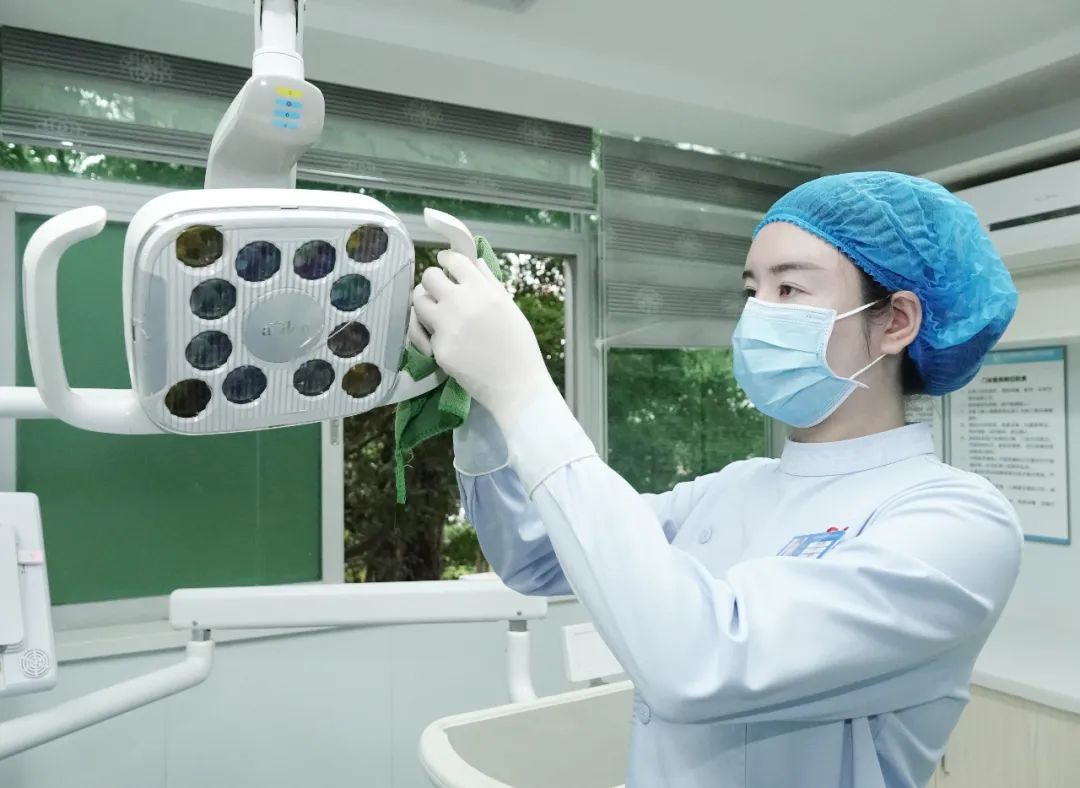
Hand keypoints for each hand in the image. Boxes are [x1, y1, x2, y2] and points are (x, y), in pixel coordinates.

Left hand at [411, 250, 555, 431]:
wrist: (516, 384)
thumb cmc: (519, 346)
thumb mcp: (510, 307)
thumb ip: (490, 282)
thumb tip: (476, 261)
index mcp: (482, 289)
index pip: (453, 260)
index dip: (447, 259)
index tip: (446, 265)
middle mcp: (461, 302)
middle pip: (429, 276)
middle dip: (433, 281)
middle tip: (439, 291)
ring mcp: (447, 325)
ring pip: (418, 301)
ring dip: (425, 304)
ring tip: (436, 312)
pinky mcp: (438, 348)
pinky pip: (423, 333)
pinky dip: (429, 334)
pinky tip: (442, 340)